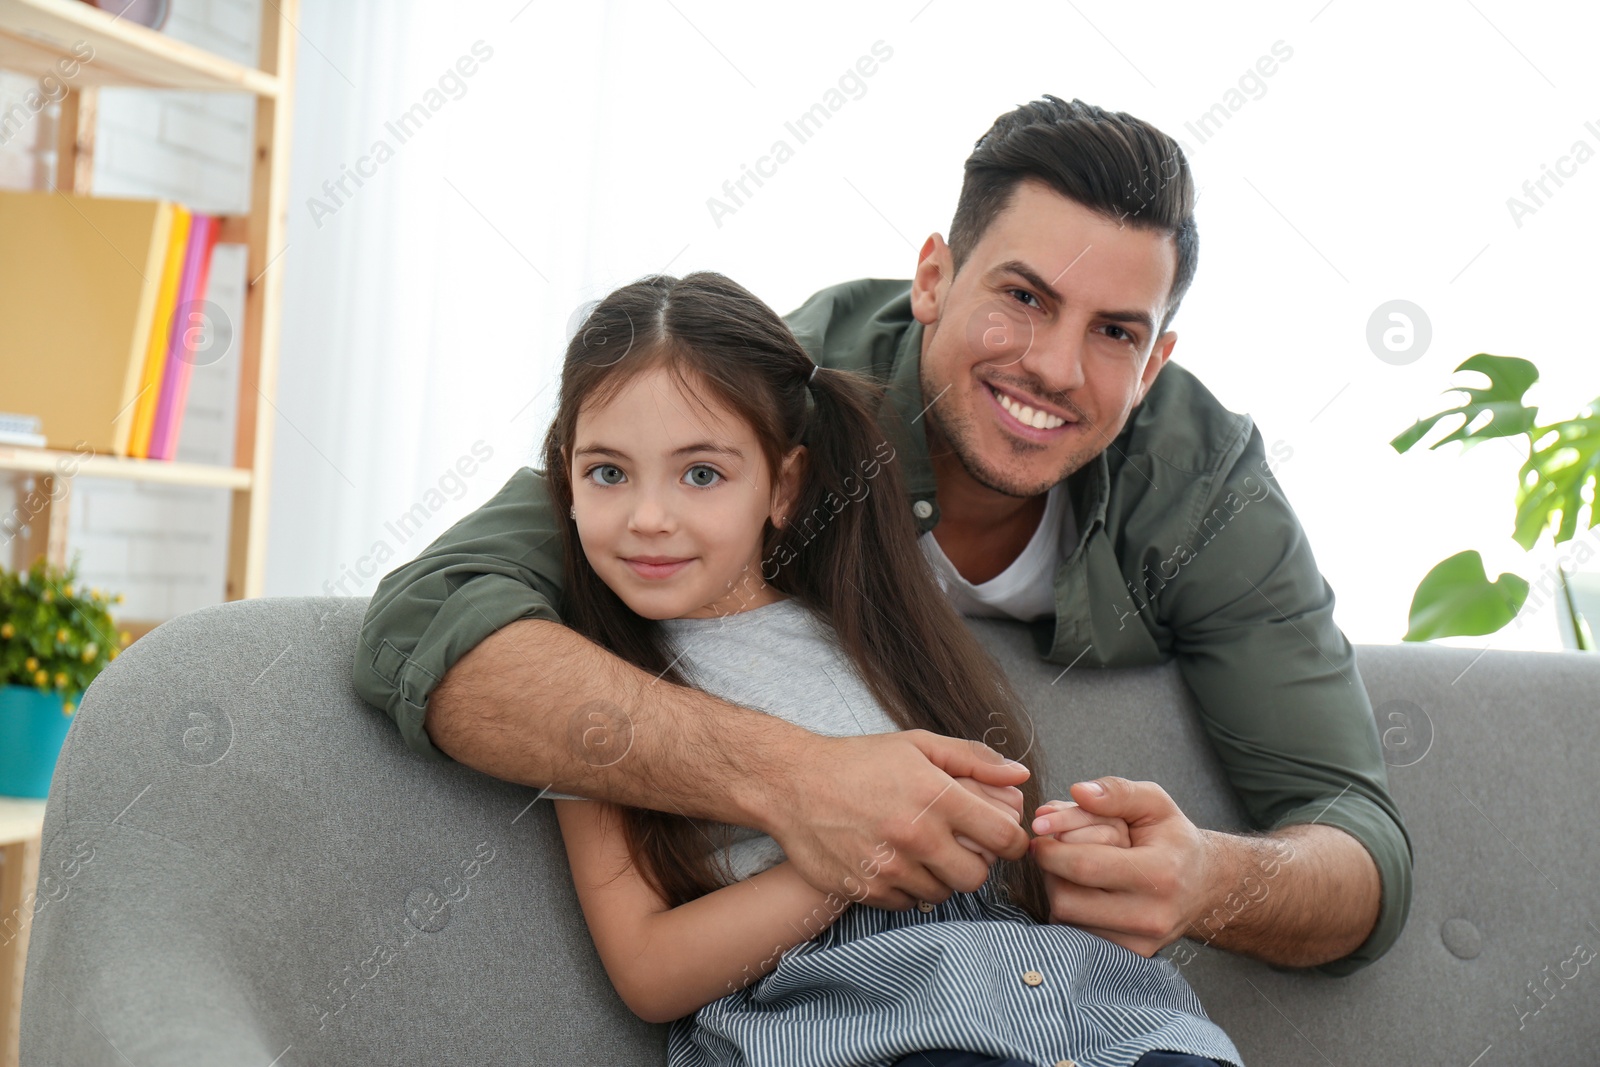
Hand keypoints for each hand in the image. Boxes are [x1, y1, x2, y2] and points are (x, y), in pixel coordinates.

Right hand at [769, 730, 1031, 910]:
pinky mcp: (865, 890)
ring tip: (921, 851)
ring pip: (941, 894)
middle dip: (975, 863)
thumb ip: (973, 760)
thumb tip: (1019, 775)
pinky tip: (894, 862)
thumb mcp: (917, 745)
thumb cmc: (858, 761)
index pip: (1004, 837)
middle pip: (976, 876)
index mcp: (935, 797)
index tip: (1004, 839)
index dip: (1012, 841)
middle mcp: (915, 836)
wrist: (792, 784)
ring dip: (939, 877)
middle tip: (960, 847)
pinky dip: (907, 888)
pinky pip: (907, 904)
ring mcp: (889, 868)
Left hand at [1028, 777, 1218, 956]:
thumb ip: (1117, 792)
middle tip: (1055, 847)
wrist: (1203, 884)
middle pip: (1067, 899)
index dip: (1051, 847)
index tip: (1041, 831)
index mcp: (1160, 874)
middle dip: (1050, 869)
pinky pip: (1075, 935)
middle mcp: (1152, 916)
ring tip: (1074, 866)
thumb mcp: (1154, 802)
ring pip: (1066, 921)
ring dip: (1056, 888)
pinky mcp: (1128, 956)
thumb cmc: (1172, 838)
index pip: (1085, 866)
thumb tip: (1078, 791)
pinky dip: (1069, 909)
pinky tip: (1084, 889)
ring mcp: (1140, 943)